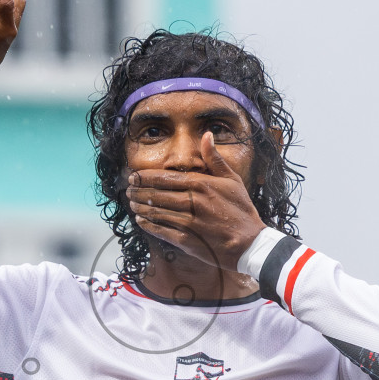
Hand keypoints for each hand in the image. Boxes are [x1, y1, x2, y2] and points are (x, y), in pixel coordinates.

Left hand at [125, 133, 267, 270]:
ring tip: (132, 204)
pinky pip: (161, 230)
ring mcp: (188, 222)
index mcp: (201, 184)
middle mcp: (192, 202)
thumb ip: (215, 158)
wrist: (250, 244)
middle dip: (139, 191)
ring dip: (140, 207)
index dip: (145, 177)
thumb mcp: (233, 180)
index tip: (134, 176)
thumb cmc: (242, 211)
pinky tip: (141, 221)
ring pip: (156, 211)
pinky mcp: (187, 240)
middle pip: (156, 194)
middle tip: (128, 189)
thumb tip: (206, 135)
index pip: (165, 177)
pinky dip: (149, 225)